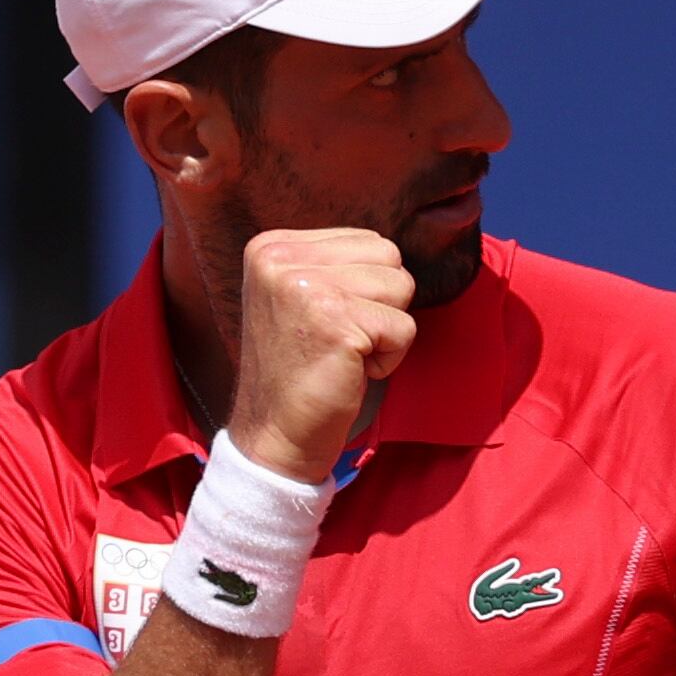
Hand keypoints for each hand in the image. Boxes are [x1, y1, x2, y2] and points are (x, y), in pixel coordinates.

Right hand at [228, 228, 417, 483]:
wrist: (276, 435)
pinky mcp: (336, 322)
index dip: (364, 289)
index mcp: (271, 247)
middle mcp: (281, 259)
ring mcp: (306, 288)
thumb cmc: (299, 371)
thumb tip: (390, 253)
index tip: (324, 324)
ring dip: (385, 329)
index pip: (365, 240)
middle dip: (380, 303)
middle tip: (340, 340)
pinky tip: (351, 372)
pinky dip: (390, 358)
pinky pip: (404, 327)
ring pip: (401, 286)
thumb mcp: (301, 298)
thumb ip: (333, 265)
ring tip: (344, 354)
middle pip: (388, 255)